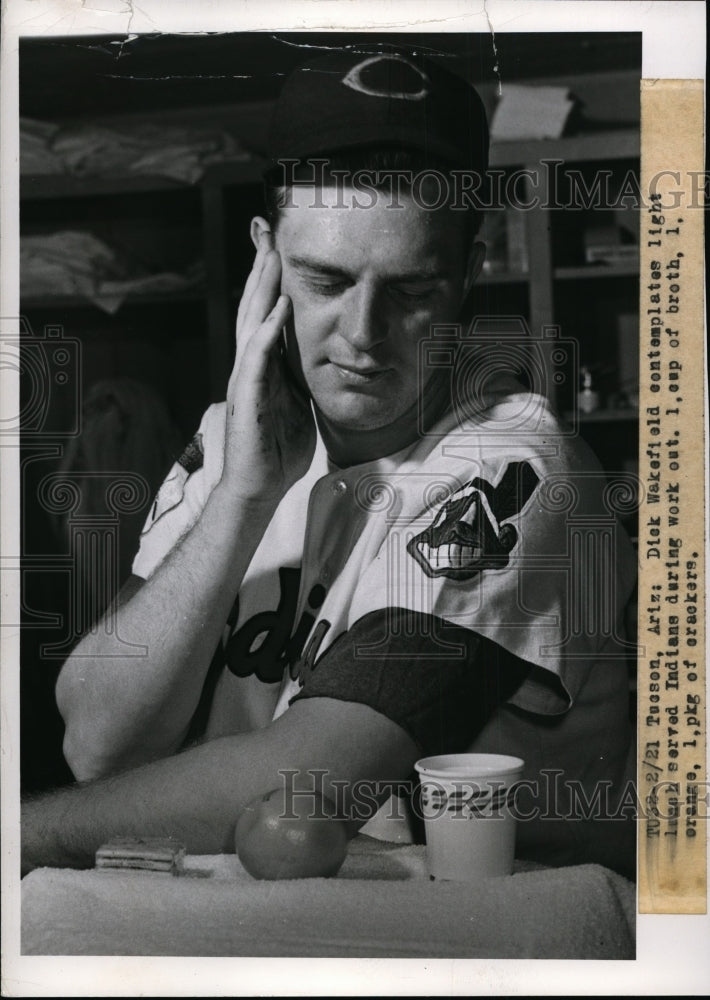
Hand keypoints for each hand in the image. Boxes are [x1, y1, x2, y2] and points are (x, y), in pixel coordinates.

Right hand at [222, 230, 315, 504]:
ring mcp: (246, 376)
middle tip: (265, 227)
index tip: (278, 242)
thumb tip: (321, 357)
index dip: (272, 277)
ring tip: (270, 252)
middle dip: (261, 264)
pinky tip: (277, 308)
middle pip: (254, 303)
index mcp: (264, 363)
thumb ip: (301, 375)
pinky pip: (258, 357)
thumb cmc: (278, 448)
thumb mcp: (298, 402)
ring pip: (251, 320)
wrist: (258, 485)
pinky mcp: (247, 395)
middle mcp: (251, 362)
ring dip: (261, 285)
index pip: (267, 310)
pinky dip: (267, 331)